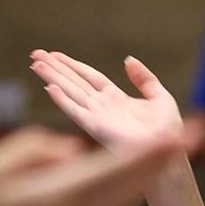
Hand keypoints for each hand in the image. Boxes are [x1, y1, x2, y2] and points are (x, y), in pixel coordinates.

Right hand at [0, 124, 192, 205]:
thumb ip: (36, 149)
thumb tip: (77, 149)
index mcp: (58, 201)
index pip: (116, 170)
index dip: (150, 152)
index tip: (178, 134)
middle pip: (133, 190)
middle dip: (159, 164)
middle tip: (189, 138)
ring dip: (140, 183)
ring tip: (154, 157)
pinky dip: (122, 203)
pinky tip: (122, 187)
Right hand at [29, 49, 185, 152]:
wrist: (169, 151)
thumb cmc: (167, 130)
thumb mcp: (159, 96)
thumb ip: (144, 78)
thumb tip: (128, 60)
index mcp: (115, 98)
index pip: (88, 76)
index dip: (71, 65)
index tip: (54, 54)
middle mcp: (101, 106)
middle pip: (73, 82)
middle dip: (55, 68)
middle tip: (35, 54)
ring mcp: (97, 116)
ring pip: (70, 92)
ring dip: (52, 78)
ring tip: (35, 65)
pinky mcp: (96, 128)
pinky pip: (76, 111)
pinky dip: (63, 100)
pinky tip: (49, 89)